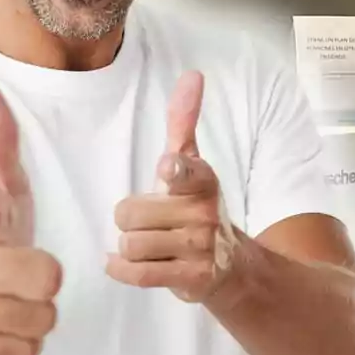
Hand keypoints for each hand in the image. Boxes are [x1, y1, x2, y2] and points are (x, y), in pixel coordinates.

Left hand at [107, 71, 238, 302]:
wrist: (233, 267)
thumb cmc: (196, 206)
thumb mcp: (193, 163)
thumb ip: (184, 121)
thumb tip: (192, 74)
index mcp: (203, 181)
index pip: (187, 172)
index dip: (175, 170)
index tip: (167, 167)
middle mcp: (204, 214)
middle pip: (128, 214)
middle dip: (129, 220)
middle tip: (151, 223)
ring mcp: (201, 249)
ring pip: (130, 245)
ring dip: (130, 247)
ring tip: (152, 245)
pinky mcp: (194, 280)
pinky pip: (138, 274)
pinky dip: (122, 270)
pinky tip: (123, 263)